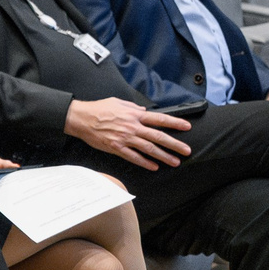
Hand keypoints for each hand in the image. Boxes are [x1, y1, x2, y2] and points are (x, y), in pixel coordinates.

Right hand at [64, 97, 191, 168]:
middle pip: (158, 137)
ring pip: (149, 149)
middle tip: (186, 150)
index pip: (160, 119)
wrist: (81, 118)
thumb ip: (133, 107)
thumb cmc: (99, 109)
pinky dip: (145, 163)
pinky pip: (134, 157)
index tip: (186, 127)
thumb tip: (144, 110)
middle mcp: (133, 127)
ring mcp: (125, 138)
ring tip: (175, 162)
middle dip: (174, 144)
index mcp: (134, 115)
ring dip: (164, 156)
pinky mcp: (117, 148)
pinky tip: (154, 166)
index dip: (175, 123)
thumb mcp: (118, 102)